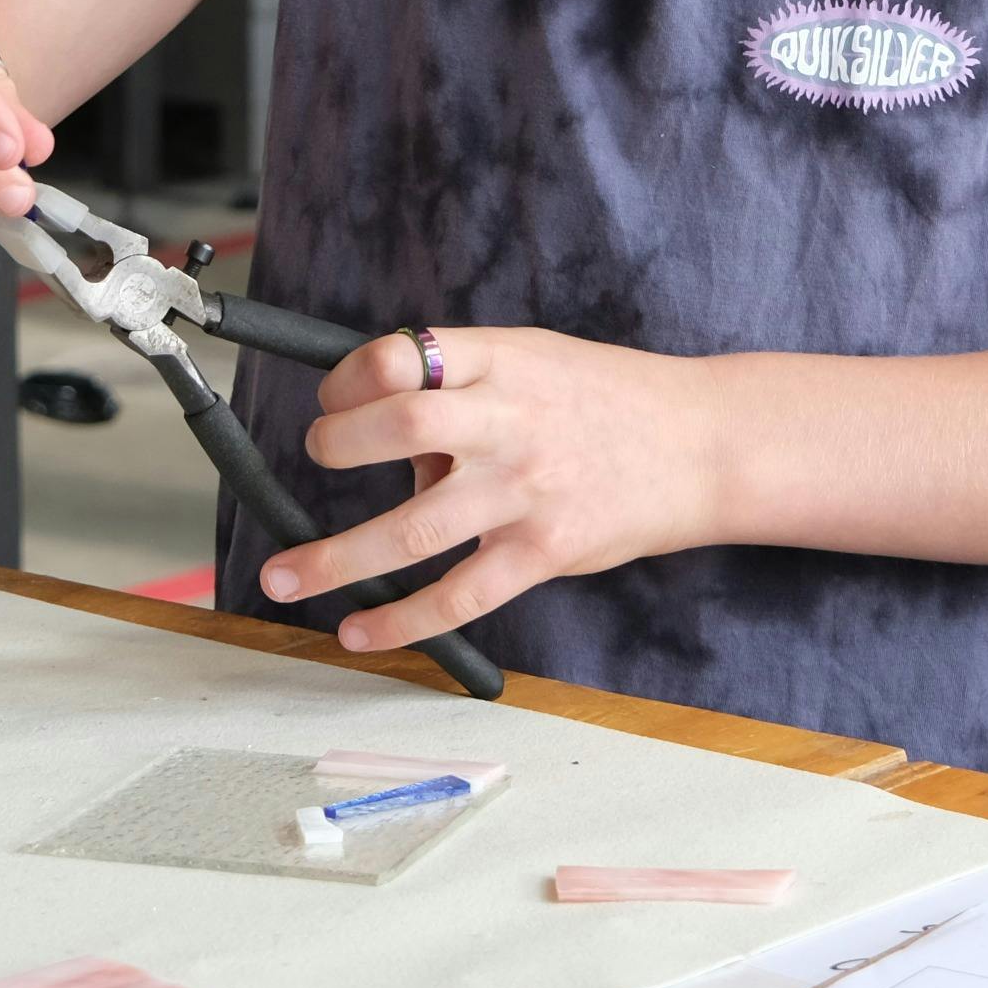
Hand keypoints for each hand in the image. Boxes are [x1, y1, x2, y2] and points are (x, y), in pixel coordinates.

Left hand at [260, 325, 725, 654]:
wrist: (704, 444)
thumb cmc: (610, 399)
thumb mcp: (536, 359)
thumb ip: (463, 382)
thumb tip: (384, 428)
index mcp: (502, 361)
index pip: (403, 354)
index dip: (350, 378)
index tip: (335, 400)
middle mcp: (509, 422)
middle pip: (398, 426)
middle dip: (336, 445)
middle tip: (318, 457)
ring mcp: (525, 491)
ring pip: (410, 529)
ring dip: (334, 559)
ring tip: (284, 579)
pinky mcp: (543, 552)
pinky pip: (458, 596)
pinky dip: (400, 621)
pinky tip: (359, 632)